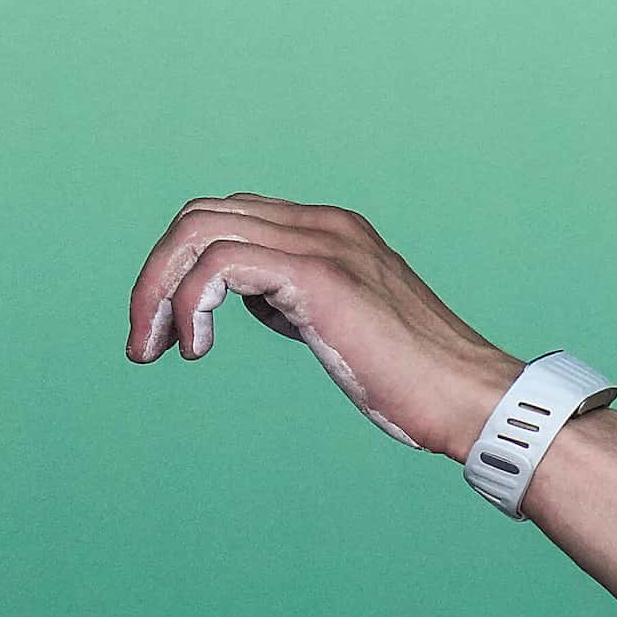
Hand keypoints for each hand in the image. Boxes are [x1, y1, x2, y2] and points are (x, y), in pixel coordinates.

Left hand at [124, 193, 520, 459]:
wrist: (472, 401)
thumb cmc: (418, 384)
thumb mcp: (346, 329)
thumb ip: (300, 303)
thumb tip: (255, 304)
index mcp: (333, 231)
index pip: (230, 218)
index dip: (184, 270)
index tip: (170, 333)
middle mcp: (325, 224)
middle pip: (201, 215)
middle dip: (155, 278)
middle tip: (144, 344)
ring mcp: (323, 243)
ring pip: (198, 231)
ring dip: (158, 292)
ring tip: (155, 349)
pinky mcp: (317, 275)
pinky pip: (220, 264)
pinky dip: (190, 304)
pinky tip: (197, 349)